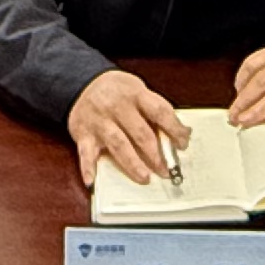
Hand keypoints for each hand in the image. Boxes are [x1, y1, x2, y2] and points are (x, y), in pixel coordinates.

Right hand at [70, 70, 187, 187]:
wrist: (82, 83)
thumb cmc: (116, 90)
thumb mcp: (137, 90)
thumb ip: (155, 110)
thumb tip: (182, 133)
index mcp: (135, 94)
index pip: (160, 112)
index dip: (174, 129)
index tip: (183, 144)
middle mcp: (117, 106)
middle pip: (140, 132)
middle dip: (156, 153)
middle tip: (166, 170)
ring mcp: (99, 121)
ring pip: (118, 144)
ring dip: (132, 163)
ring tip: (145, 177)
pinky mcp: (83, 133)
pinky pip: (85, 153)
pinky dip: (88, 168)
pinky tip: (92, 182)